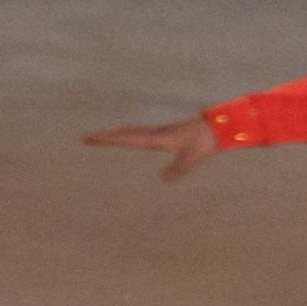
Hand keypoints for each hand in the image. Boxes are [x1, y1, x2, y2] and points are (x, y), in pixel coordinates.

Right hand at [87, 113, 216, 180]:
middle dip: (106, 136)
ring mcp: (161, 132)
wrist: (219, 126)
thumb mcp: (191, 158)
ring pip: (133, 132)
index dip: (108, 139)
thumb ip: (178, 169)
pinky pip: (142, 133)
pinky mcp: (167, 133)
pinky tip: (133, 138)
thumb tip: (162, 179)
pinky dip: (130, 134)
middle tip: (87, 138)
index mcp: (156, 137)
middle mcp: (155, 133)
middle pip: (126, 133)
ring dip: (117, 134)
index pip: (127, 138)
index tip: (91, 138)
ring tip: (103, 138)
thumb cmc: (205, 142)